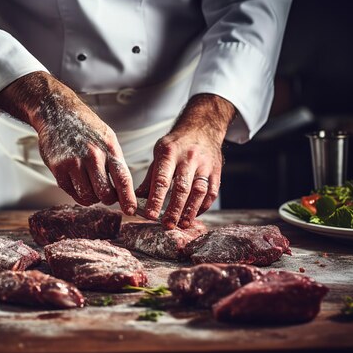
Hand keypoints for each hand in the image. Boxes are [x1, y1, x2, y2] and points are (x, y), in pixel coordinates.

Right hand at [0, 72, 136, 214]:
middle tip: (106, 195)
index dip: (128, 198)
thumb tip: (123, 190)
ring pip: (87, 196)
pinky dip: (76, 192)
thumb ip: (115, 162)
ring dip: (91, 197)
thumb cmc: (85, 128)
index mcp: (109, 148)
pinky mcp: (57, 167)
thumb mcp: (107, 139)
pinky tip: (77, 182)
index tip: (131, 210)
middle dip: (107, 199)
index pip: (123, 179)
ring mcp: (73, 162)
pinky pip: (70, 192)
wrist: (58, 113)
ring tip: (90, 187)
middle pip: (105, 194)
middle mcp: (92, 155)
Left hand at [135, 94, 235, 228]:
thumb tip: (136, 199)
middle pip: (182, 188)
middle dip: (174, 209)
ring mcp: (204, 165)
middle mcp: (188, 158)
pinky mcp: (216, 171)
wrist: (202, 127)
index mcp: (169, 153)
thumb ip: (150, 177)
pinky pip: (211, 192)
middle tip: (166, 225)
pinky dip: (202, 206)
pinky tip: (193, 216)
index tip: (150, 215)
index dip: (156, 199)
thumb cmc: (176, 143)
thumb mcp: (159, 153)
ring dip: (190, 211)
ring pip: (199, 191)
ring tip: (181, 225)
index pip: (162, 179)